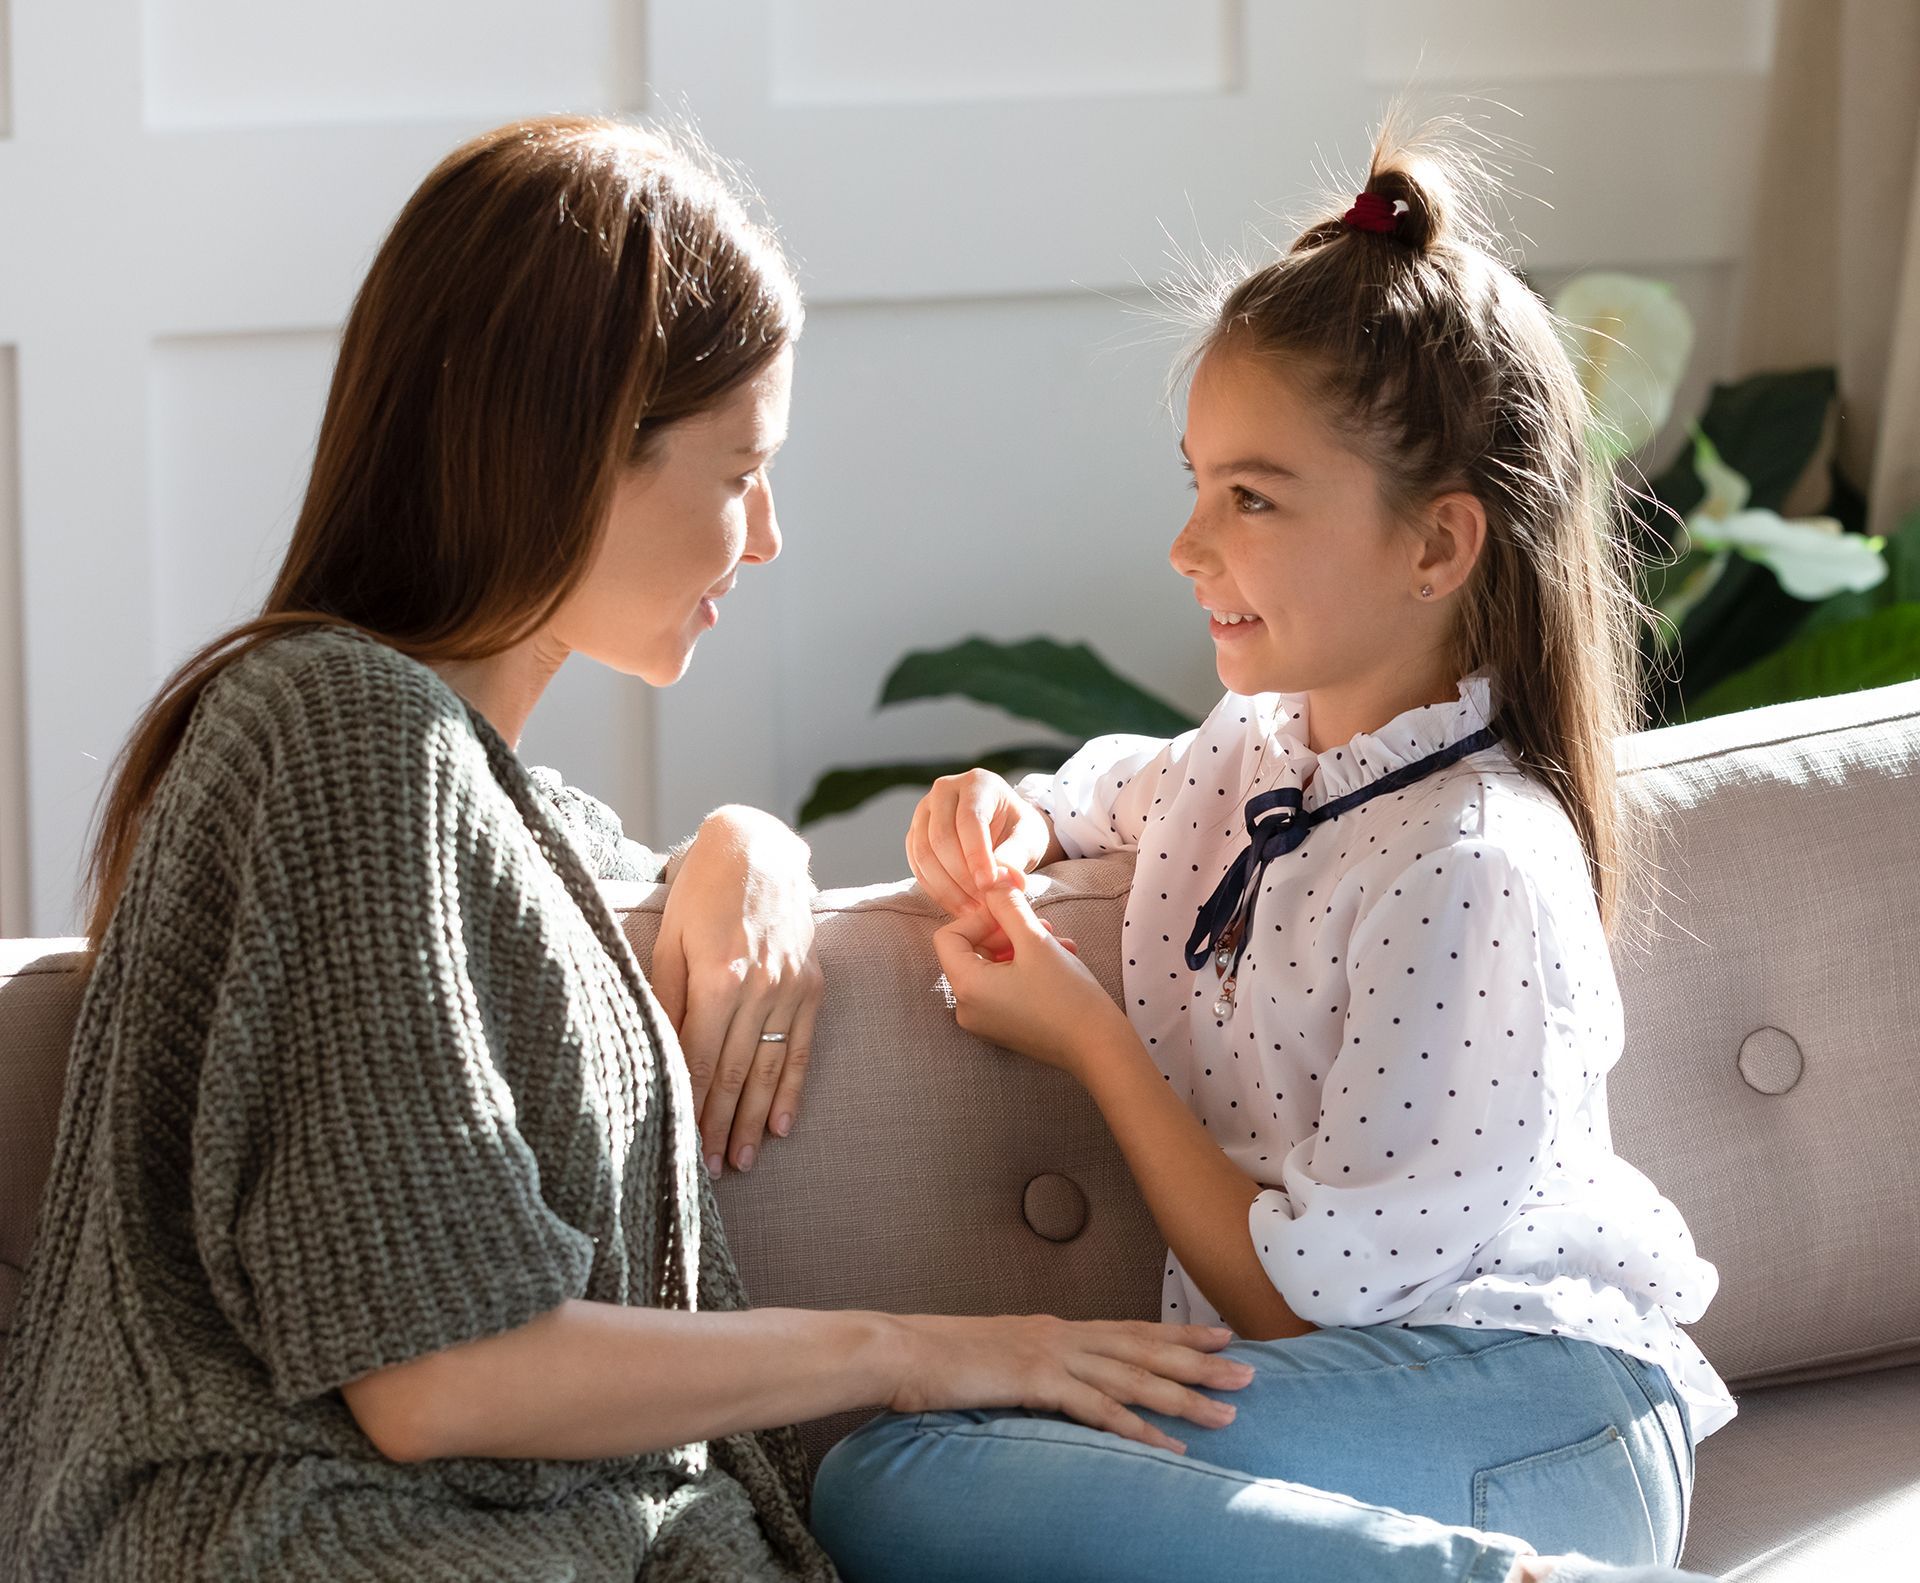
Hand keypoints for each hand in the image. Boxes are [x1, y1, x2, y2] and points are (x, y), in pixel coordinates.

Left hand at [651, 807, 821, 1175]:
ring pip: (770, 1067)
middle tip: (708, 1171)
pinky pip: (802, 1046)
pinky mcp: (812, 983)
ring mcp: (792, 986)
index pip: (700, 1058)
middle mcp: (761, 986)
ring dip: (753, 1119)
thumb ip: (667, 997)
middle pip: (735, 1072)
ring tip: (738, 1160)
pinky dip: (791, 1089)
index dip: (689, 1106)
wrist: (759, 847)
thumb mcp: (671, 938)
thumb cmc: (701, 890)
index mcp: (718, 976)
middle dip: (719, 1125)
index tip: (678, 1145)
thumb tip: (659, 1054)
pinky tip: (780, 1125)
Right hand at [886, 1313, 1251, 1454]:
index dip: (1178, 1334)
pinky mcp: (1037, 1380)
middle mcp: (1063, 1334)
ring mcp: (1052, 1354)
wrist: (901, 1350)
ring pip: (1134, 1377)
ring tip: (1227, 1412)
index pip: (1130, 1329)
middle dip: (1201, 1362)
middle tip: (1249, 1372)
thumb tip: (1053, 1383)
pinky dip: (1138, 1429)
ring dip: (1184, 1397)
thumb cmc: (940, 1359)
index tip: (1220, 1337)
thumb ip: (1033, 1367)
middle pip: (1145, 1349)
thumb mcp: (998, 1358)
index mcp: (1055, 1327)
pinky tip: (1169, 1446)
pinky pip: (1098, 1409)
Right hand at [907, 769, 1057, 917]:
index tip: (988, 886)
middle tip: (982, 904)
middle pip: (941, 836)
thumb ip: (1017, 855)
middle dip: (961, 876)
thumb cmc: (1019, 831)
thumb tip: (1003, 879)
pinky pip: (916, 865)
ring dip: (947, 888)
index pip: (969, 819)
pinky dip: (935, 889)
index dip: (976, 855)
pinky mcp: (914, 834)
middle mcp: (944, 790)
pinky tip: (957, 906)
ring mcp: (925, 812)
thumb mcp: (1029, 839)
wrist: (1005, 831)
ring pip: (923, 853)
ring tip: (972, 910)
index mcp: (977, 783)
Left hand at [931, 881, 1124, 1075]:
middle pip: (971, 951)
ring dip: (1022, 946)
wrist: (1099, 1048)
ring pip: (992, 967)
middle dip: (1005, 931)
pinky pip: (1003, 987)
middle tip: (1040, 924)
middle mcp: (967, 1009)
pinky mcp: (1003, 1027)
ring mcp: (984, 1021)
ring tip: (1057, 941)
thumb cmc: (1067, 996)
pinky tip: (1060, 959)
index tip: (1012, 913)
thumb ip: (1007, 905)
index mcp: (966, 988)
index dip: (979, 917)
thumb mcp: (1036, 939)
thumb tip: (991, 879)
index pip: (948, 937)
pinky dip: (1025, 968)